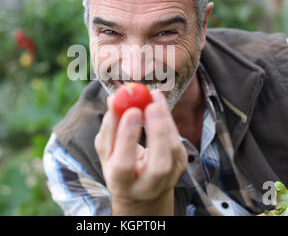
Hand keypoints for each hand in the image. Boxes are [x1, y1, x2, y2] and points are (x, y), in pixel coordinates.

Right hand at [94, 90, 187, 214]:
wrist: (141, 189)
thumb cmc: (119, 165)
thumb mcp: (108, 151)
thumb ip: (109, 128)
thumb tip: (114, 99)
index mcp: (122, 184)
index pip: (124, 165)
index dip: (128, 138)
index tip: (132, 111)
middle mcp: (148, 187)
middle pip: (159, 165)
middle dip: (157, 132)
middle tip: (151, 105)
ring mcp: (169, 178)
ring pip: (173, 151)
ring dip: (165, 121)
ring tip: (154, 98)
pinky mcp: (180, 165)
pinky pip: (178, 141)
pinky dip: (169, 121)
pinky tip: (159, 105)